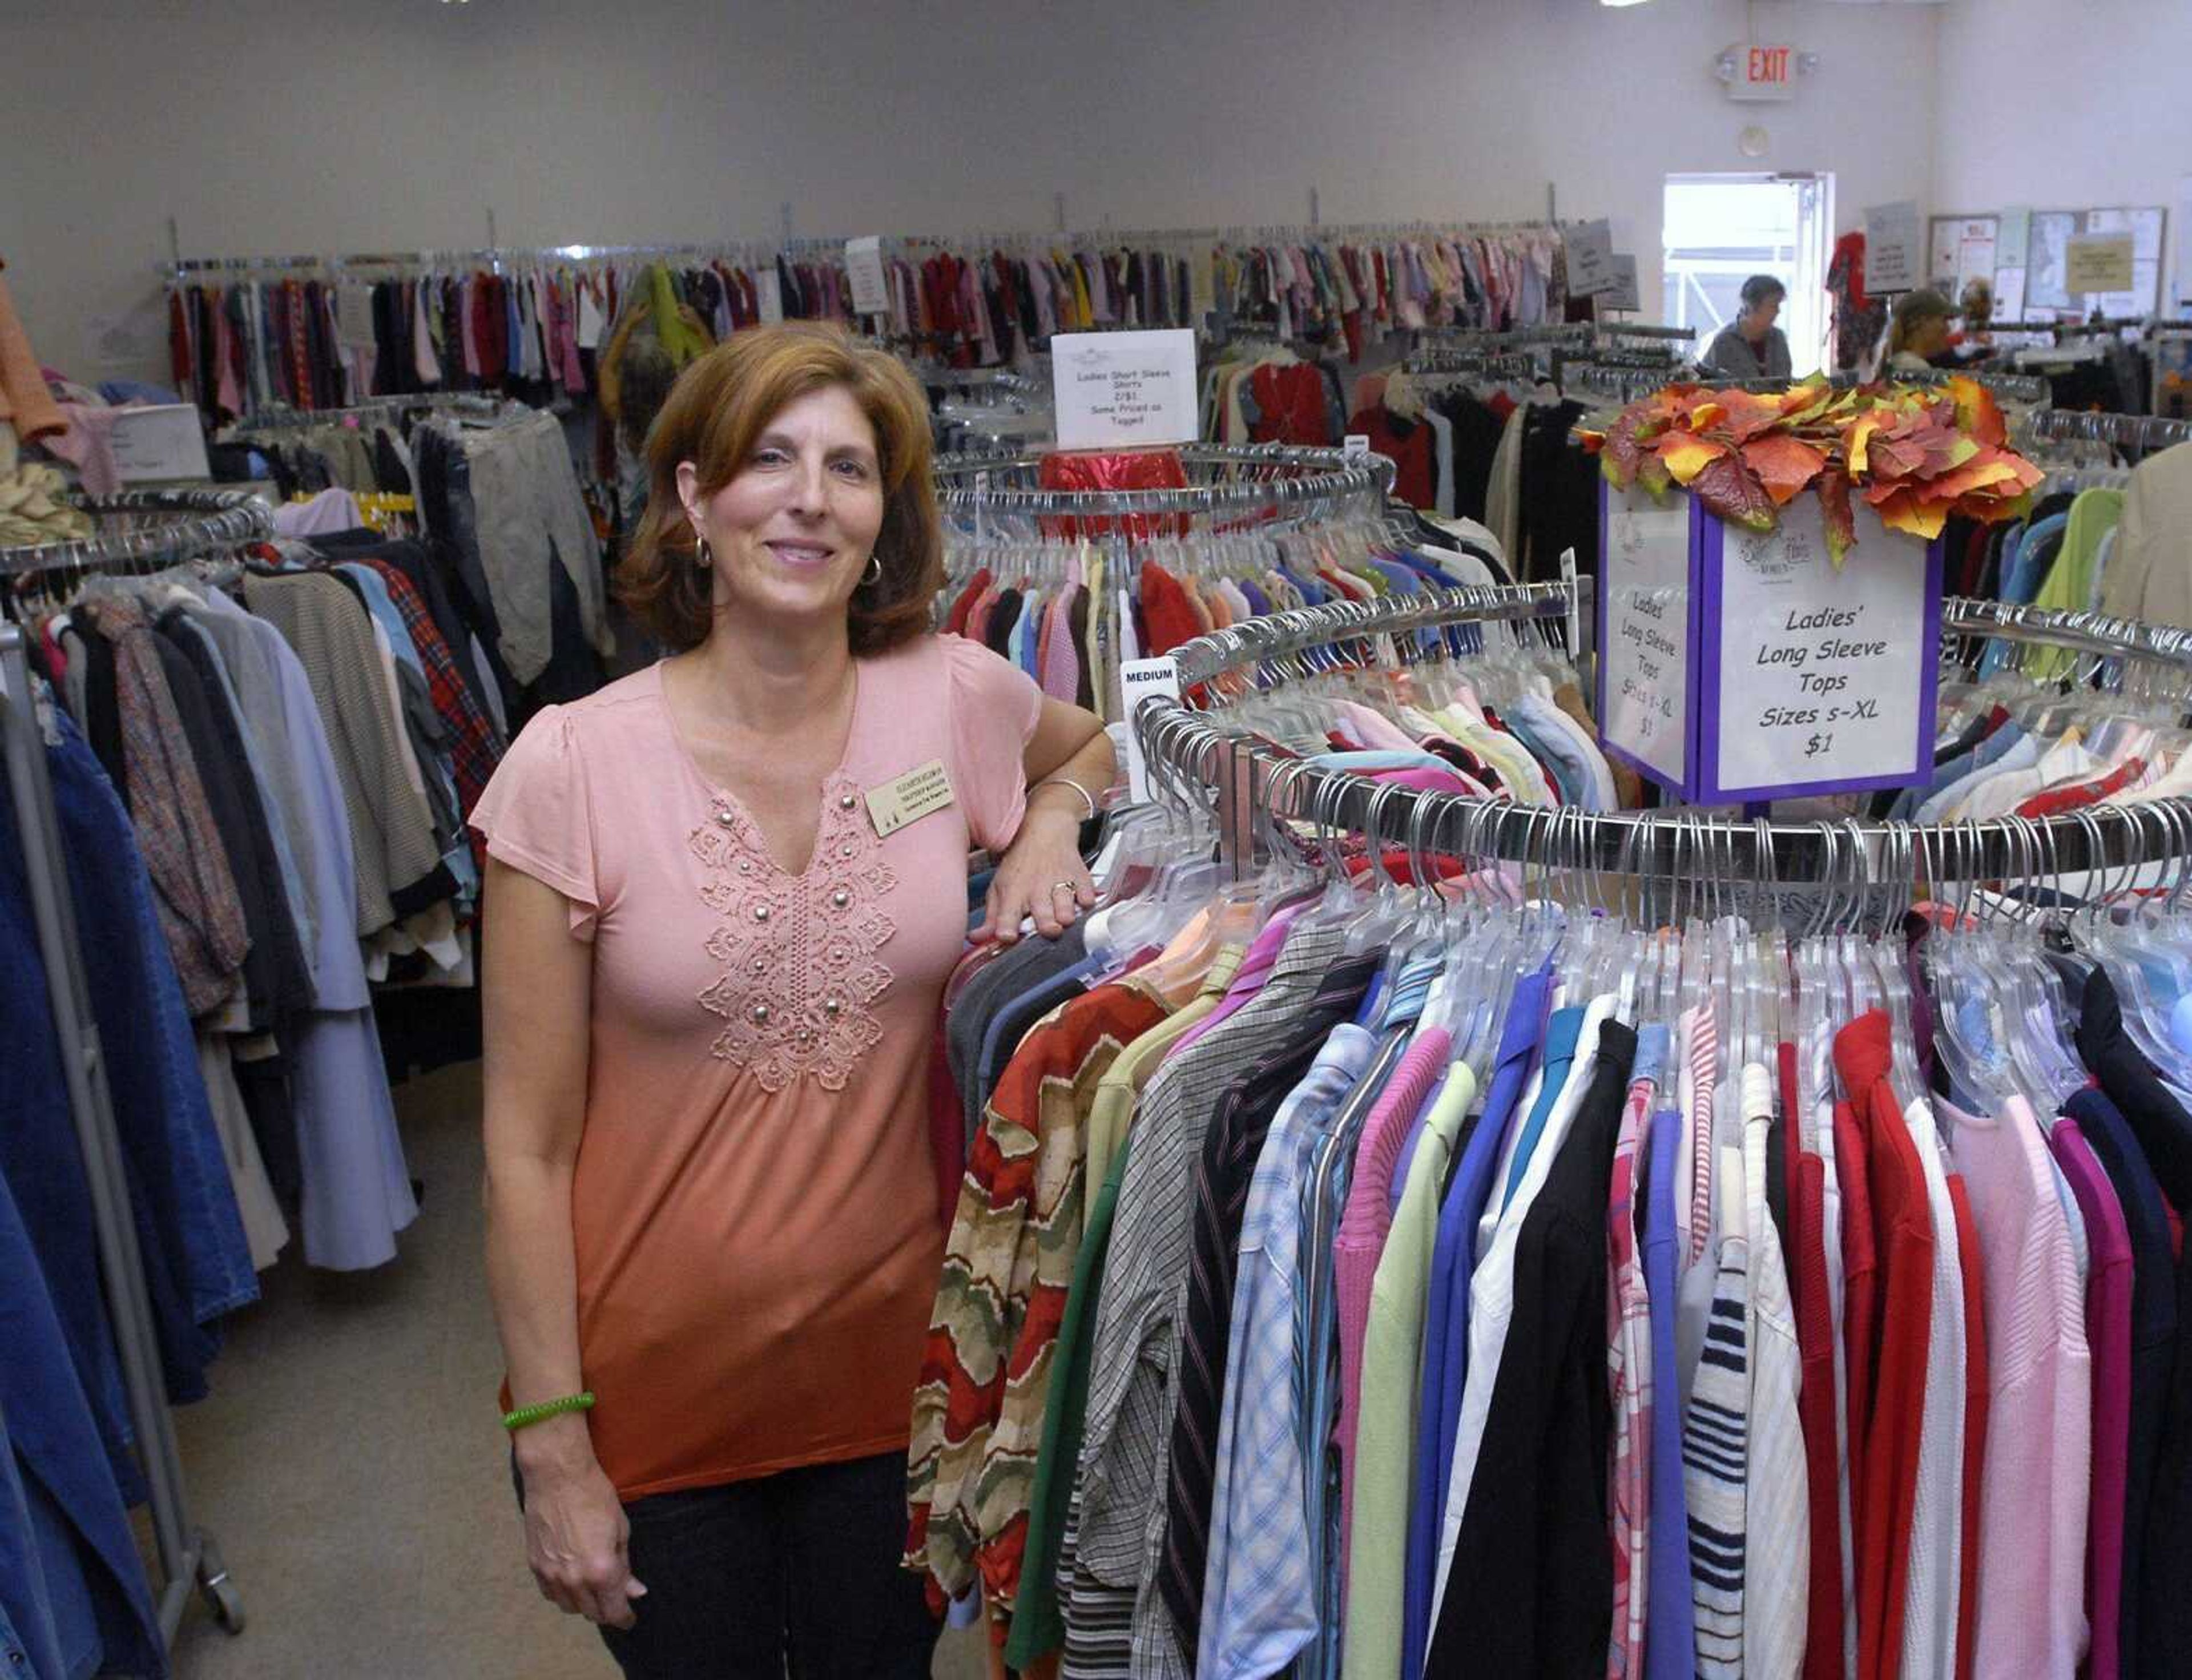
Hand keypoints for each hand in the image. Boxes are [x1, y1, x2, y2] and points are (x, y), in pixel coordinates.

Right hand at [518, 1436, 646, 1628]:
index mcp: (601, 1572)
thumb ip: (625, 1566)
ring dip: (584, 1604)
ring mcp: (551, 1576)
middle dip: (606, 1610)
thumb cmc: (595, 1497)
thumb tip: (634, 1591)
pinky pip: (550, 1594)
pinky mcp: (534, 1566)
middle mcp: (574, 1581)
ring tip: (594, 1589)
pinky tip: (571, 1582)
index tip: (629, 1618)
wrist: (557, 1477)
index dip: (625, 1617)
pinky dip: (563, 1594)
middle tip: (615, 1599)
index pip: (614, 1611)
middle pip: (592, 1613)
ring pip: (569, 1607)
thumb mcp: (621, 1530)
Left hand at [974, 803, 1096, 944]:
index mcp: (1013, 893)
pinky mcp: (1080, 876)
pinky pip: (1087, 895)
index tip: (1008, 936)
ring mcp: (1059, 882)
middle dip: (1047, 926)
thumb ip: (991, 917)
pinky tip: (1081, 901)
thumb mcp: (999, 886)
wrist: (1045, 828)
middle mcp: (1035, 889)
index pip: (1007, 915)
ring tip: (1064, 917)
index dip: (1007, 929)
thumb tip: (977, 939)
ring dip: (1066, 914)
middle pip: (1043, 915)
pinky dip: (1086, 901)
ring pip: (1066, 906)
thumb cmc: (1020, 861)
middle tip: (1048, 929)